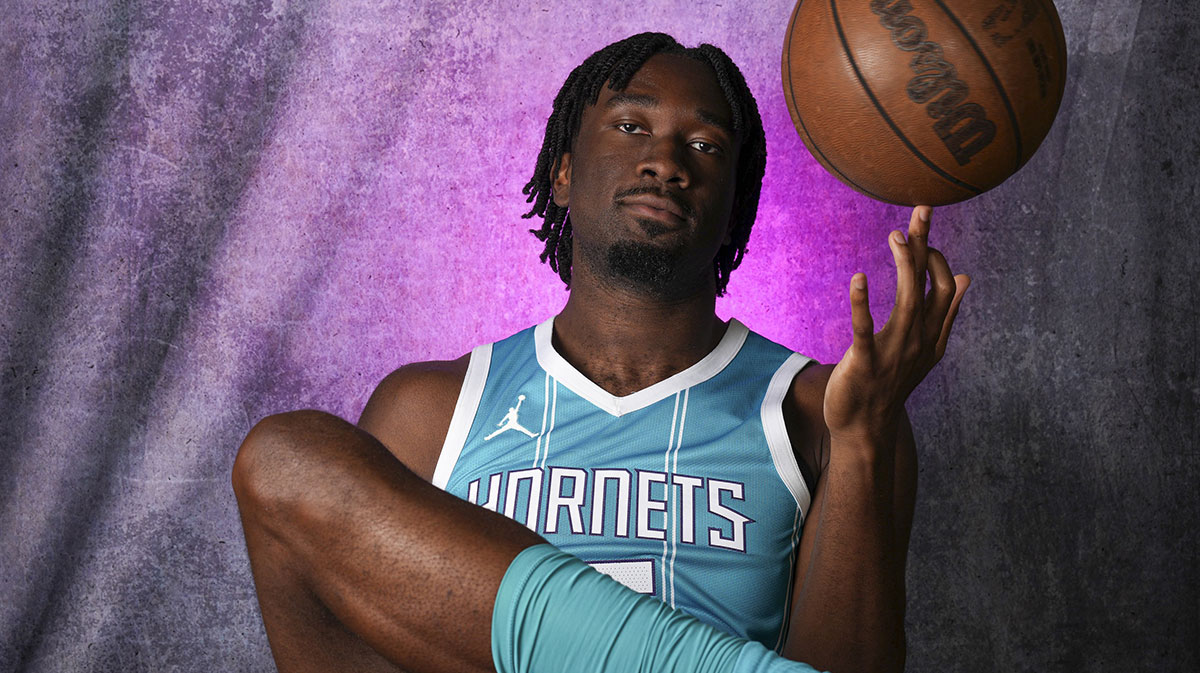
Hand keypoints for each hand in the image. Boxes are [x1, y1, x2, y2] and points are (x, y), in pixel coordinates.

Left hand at [823, 206, 969, 443]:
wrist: (865, 428)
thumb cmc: (890, 383)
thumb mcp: (925, 347)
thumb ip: (944, 313)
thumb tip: (968, 277)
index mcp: (931, 335)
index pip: (946, 287)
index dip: (937, 257)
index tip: (921, 234)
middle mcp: (918, 340)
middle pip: (931, 286)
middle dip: (927, 246)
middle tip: (921, 210)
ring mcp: (894, 352)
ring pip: (908, 302)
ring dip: (905, 266)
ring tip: (897, 236)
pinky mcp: (864, 362)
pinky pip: (864, 329)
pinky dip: (862, 303)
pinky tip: (858, 278)